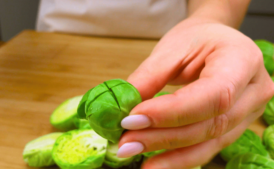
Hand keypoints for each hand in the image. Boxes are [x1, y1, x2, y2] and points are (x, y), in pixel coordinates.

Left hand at [117, 18, 273, 168]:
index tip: (132, 119)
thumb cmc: (196, 39)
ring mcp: (249, 113)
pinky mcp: (234, 127)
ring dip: (168, 154)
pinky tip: (154, 162)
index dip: (172, 112)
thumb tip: (125, 111)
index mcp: (242, 61)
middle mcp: (253, 91)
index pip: (213, 95)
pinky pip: (207, 147)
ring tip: (133, 152)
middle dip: (163, 137)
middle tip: (125, 142)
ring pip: (209, 143)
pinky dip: (178, 157)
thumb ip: (149, 78)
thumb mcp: (171, 49)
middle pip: (210, 124)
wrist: (214, 42)